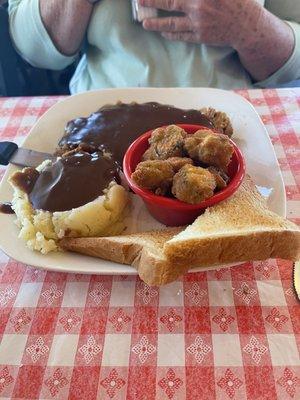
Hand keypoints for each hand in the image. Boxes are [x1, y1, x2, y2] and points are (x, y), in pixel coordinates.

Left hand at [139, 0, 262, 48]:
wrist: (247, 26)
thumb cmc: (237, 2)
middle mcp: (198, 6)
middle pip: (170, 2)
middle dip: (152, 1)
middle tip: (139, 0)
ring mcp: (198, 23)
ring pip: (172, 23)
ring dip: (156, 23)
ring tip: (145, 23)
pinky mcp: (200, 36)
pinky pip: (181, 36)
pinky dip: (170, 33)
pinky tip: (162, 31)